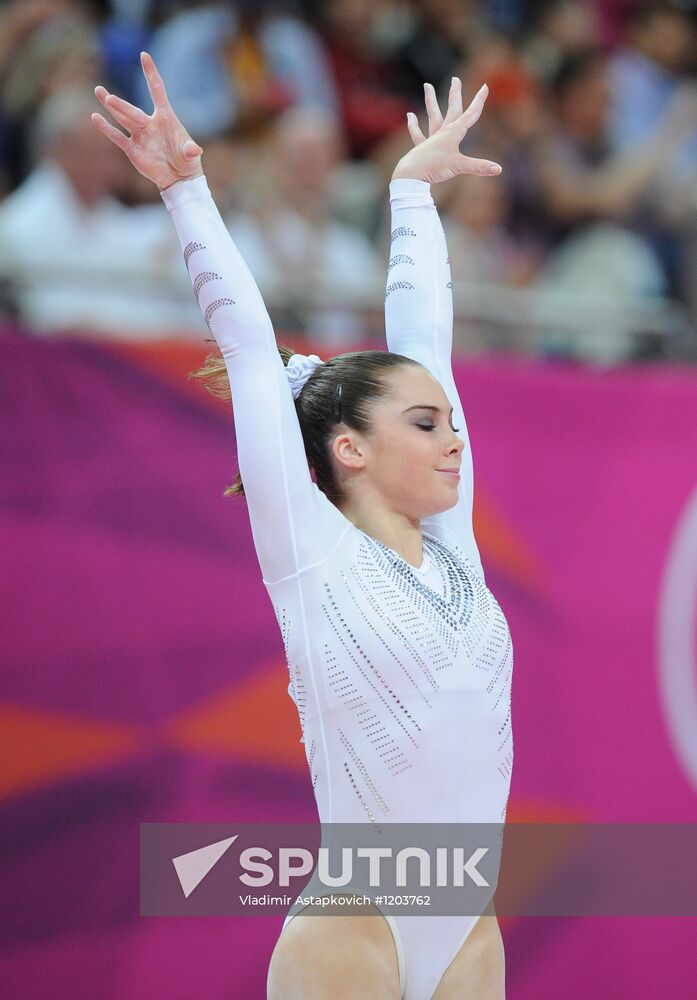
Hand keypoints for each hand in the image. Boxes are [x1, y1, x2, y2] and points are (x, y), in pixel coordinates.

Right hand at [91, 52, 203, 191]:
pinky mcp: (133, 149)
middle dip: (121, 106)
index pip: (157, 90)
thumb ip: (190, 150)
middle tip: (109, 98)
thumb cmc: (186, 161)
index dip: (151, 74)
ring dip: (111, 107)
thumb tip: (195, 151)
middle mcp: (149, 123)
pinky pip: (118, 137)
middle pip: (133, 111)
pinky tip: (96, 117)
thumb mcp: (190, 155)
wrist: (178, 178)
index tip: (144, 55)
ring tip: (99, 91)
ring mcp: (140, 135)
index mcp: (165, 118)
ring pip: (122, 119)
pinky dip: (107, 129)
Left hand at [392, 77, 501, 183]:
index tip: (484, 86)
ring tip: (427, 85)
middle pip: (452, 109)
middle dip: (455, 94)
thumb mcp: (460, 166)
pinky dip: (413, 125)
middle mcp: (443, 132)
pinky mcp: (422, 148)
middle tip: (455, 79)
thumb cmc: (435, 167)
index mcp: (454, 132)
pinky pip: (418, 134)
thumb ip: (480, 167)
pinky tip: (410, 115)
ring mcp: (432, 139)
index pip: (470, 114)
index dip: (479, 100)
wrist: (412, 174)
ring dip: (430, 101)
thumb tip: (499, 169)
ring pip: (433, 116)